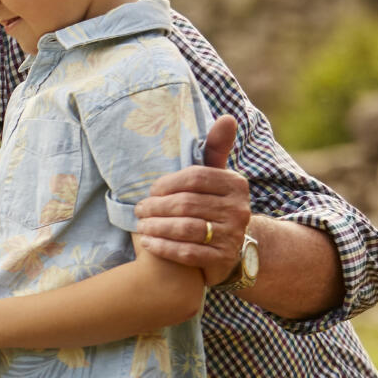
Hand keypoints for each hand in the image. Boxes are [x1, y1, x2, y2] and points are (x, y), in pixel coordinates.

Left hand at [135, 114, 248, 286]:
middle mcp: (239, 210)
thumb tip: (227, 117)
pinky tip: (148, 244)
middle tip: (138, 210)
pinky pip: (188, 252)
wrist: (231, 247)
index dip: (166, 184)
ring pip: (185, 228)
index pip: (194, 178)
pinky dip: (164, 248)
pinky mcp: (223, 260)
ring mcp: (232, 236)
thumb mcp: (216, 177)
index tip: (150, 190)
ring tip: (140, 226)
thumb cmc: (213, 204)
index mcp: (236, 184)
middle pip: (186, 204)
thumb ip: (216, 149)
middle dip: (156, 207)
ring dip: (156, 227)